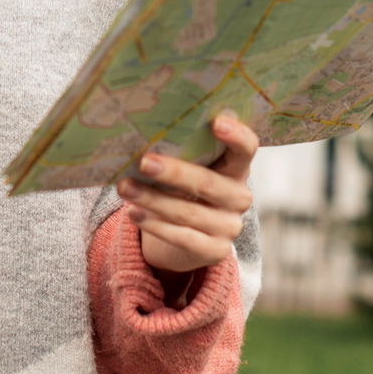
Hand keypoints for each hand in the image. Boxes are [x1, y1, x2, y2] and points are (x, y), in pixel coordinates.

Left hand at [117, 111, 257, 279]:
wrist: (188, 238)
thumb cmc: (184, 189)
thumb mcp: (191, 169)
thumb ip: (181, 155)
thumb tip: (142, 138)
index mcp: (237, 168)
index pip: (247, 148)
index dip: (236, 135)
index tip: (216, 122)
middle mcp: (239, 197)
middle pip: (208, 183)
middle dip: (174, 173)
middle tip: (143, 162)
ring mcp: (229, 227)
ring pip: (188, 212)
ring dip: (152, 199)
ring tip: (125, 188)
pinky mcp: (214, 251)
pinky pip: (182, 237)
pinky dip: (154, 224)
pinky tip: (133, 212)